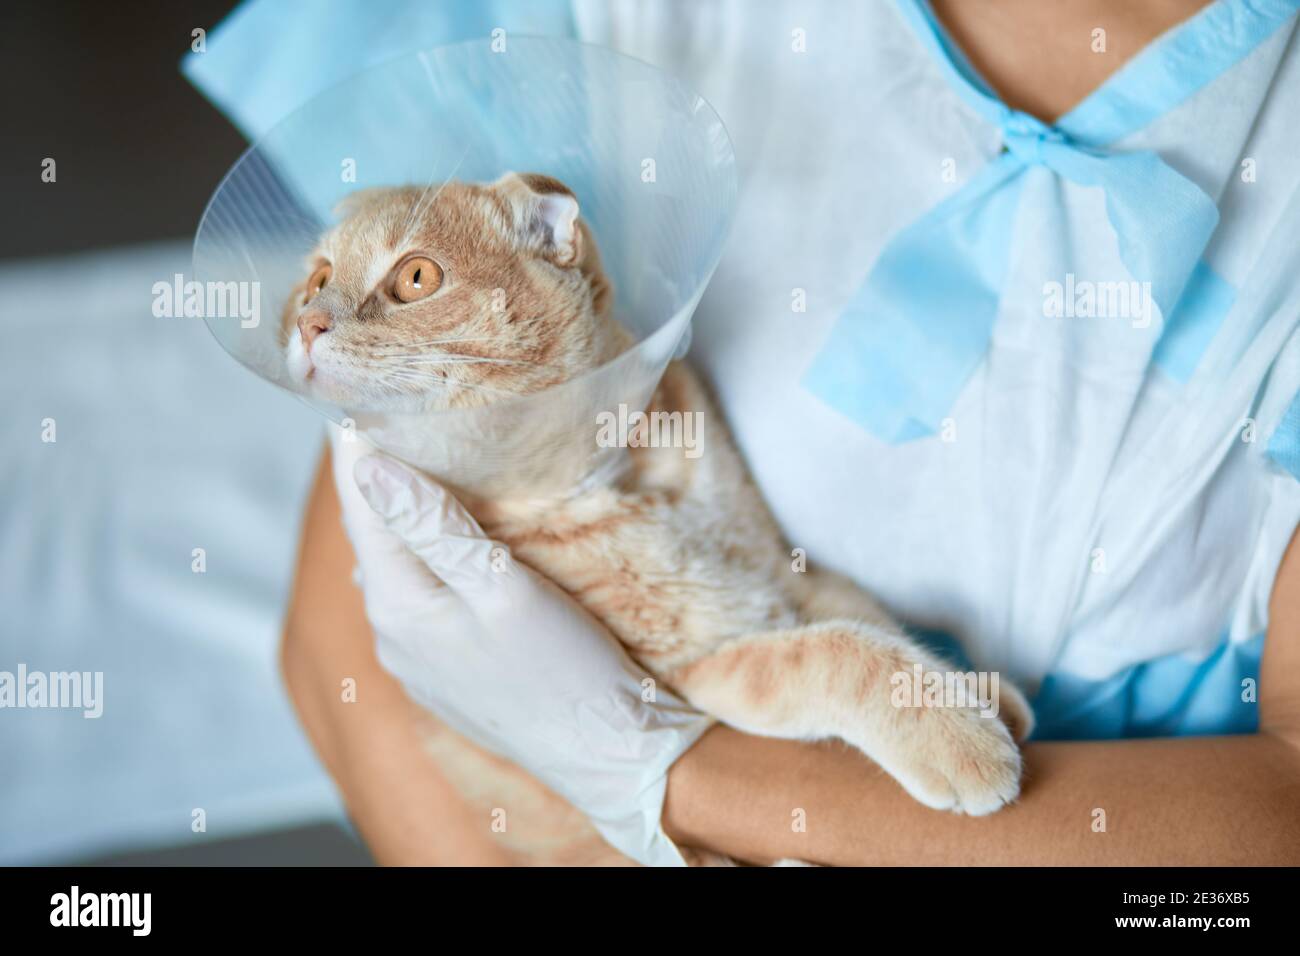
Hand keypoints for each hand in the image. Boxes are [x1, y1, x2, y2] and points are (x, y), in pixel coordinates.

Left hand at [329, 430, 712, 865]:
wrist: (608, 754)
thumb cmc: (565, 670)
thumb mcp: (503, 586)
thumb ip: (433, 526)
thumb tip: (370, 468)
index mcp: (398, 607)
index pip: (363, 507)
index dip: (359, 450)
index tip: (354, 395)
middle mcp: (393, 636)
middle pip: (376, 536)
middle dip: (381, 480)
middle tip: (392, 417)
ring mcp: (418, 661)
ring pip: (399, 569)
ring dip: (404, 519)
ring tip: (420, 465)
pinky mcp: (447, 675)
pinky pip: (422, 600)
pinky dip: (427, 559)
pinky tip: (449, 540)